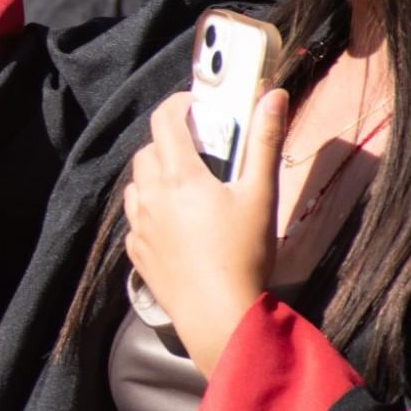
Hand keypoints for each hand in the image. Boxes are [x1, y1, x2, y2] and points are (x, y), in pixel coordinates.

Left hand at [123, 89, 287, 377]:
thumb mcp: (261, 194)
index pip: (164, 119)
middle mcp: (149, 194)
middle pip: (149, 150)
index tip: (198, 107)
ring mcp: (139, 224)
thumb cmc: (244, 253)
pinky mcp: (136, 251)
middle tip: (202, 152)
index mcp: (178, 175)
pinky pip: (136, 218)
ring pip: (137, 184)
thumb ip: (264, 142)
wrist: (220, 315)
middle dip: (171, 142)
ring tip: (188, 188)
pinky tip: (176, 225)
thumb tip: (273, 95)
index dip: (179, 105)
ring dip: (156, 176)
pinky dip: (151, 210)